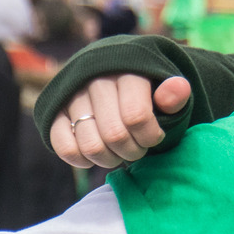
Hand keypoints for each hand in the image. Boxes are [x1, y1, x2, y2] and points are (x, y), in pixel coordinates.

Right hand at [50, 75, 190, 168]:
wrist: (115, 75)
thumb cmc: (147, 90)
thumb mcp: (167, 91)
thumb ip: (174, 94)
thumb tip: (178, 88)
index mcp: (128, 73)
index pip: (137, 116)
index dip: (149, 137)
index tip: (155, 138)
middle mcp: (97, 81)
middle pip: (114, 135)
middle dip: (132, 151)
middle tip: (139, 150)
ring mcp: (72, 96)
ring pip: (90, 145)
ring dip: (110, 160)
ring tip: (120, 154)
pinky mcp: (55, 111)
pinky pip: (64, 147)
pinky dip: (82, 160)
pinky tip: (97, 156)